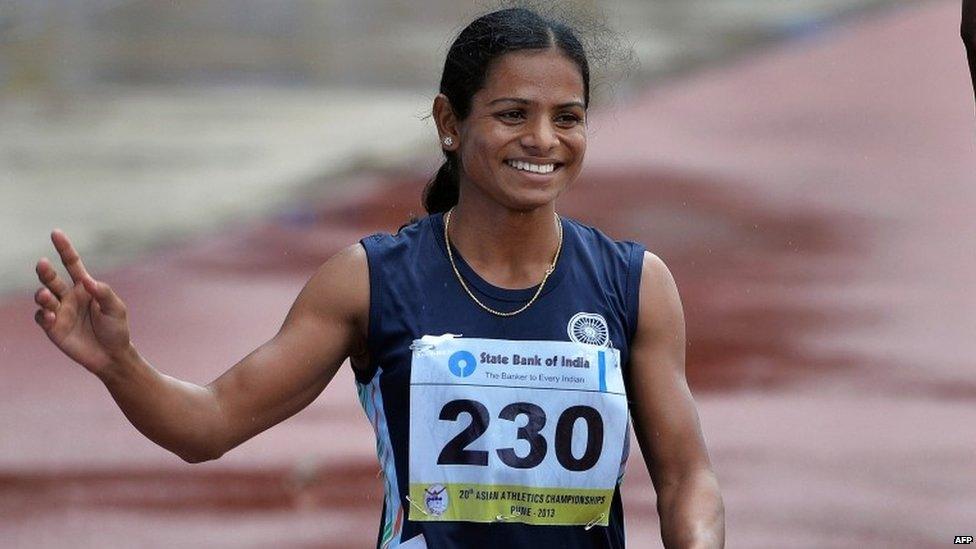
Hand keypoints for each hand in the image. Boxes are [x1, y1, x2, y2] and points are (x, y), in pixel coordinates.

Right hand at [33, 229, 132, 377]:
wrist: (111, 355)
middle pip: (52, 278)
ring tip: (46, 296)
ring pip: (43, 296)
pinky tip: (50, 316)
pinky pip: (42, 317)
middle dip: (46, 271)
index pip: (72, 264)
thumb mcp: (116, 309)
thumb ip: (104, 293)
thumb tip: (87, 280)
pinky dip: (43, 314)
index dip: (64, 248)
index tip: (56, 232)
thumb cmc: (116, 329)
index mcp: (85, 287)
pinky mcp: (52, 327)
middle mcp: (69, 296)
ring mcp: (59, 311)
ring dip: (42, 294)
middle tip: (43, 264)